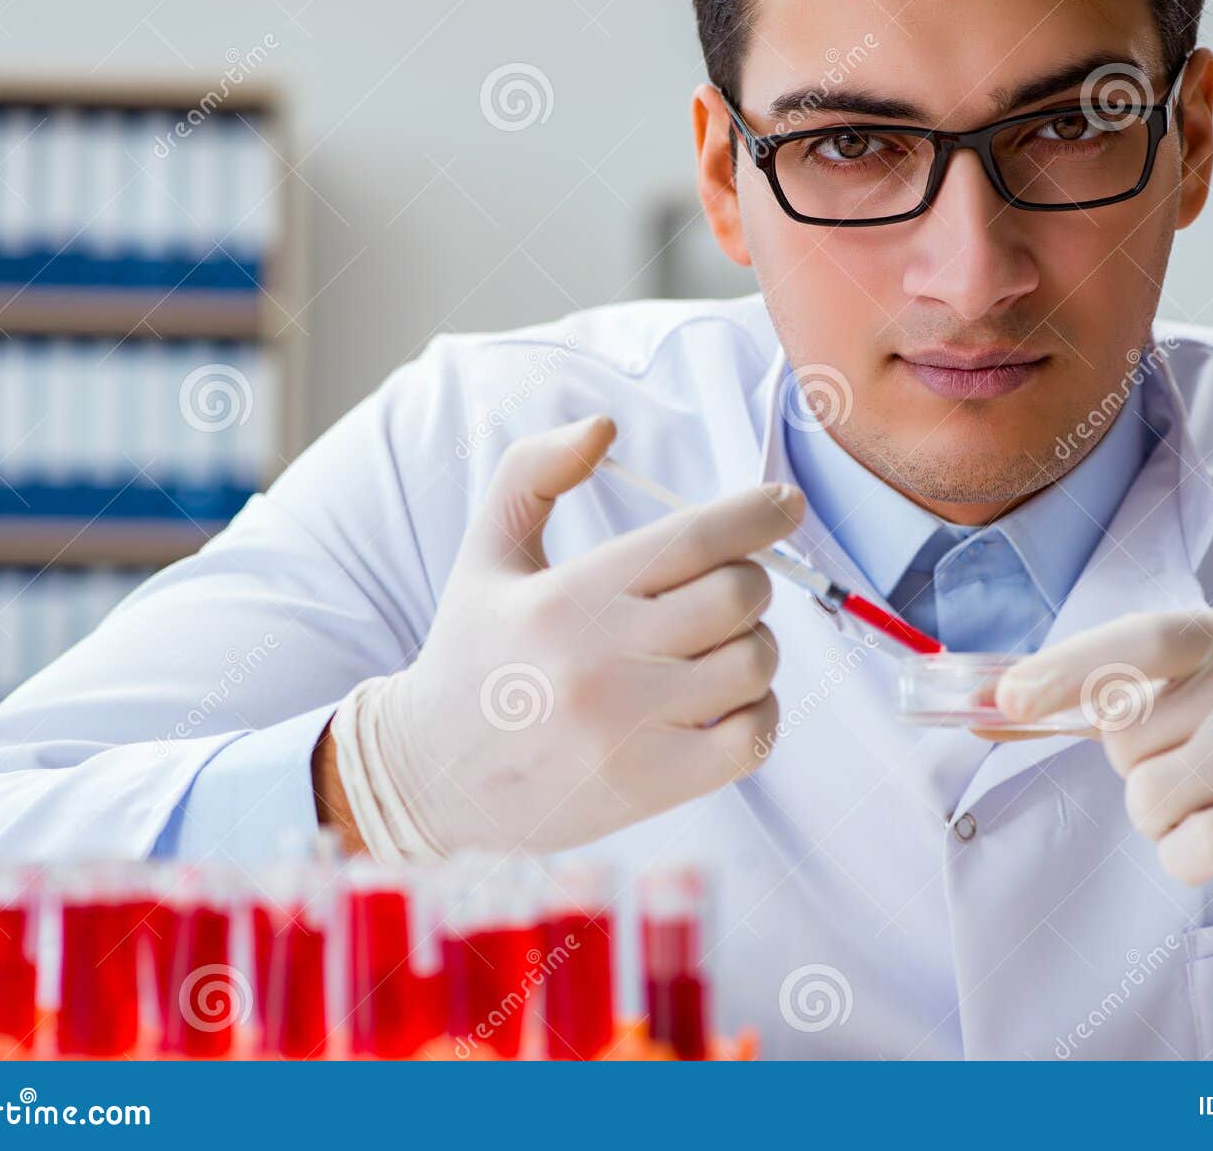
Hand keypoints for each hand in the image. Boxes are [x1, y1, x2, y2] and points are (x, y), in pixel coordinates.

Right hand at [327, 415, 803, 857]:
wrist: (430, 775)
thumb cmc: (473, 651)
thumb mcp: (486, 551)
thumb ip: (535, 471)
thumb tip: (605, 426)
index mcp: (566, 597)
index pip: (693, 539)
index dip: (756, 513)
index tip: (783, 504)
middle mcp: (600, 661)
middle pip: (738, 596)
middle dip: (752, 581)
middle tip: (730, 589)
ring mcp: (629, 730)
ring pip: (753, 664)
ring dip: (755, 646)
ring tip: (720, 648)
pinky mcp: (651, 785)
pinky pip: (753, 738)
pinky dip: (759, 713)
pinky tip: (727, 703)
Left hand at [992, 609, 1212, 946]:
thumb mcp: (1186, 703)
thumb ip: (1095, 699)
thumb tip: (985, 705)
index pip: (1138, 641)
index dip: (1068, 668)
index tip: (1009, 697)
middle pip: (1127, 735)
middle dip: (1135, 767)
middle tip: (1195, 767)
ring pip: (1148, 796)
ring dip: (1160, 818)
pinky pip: (1186, 847)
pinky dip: (1185, 856)